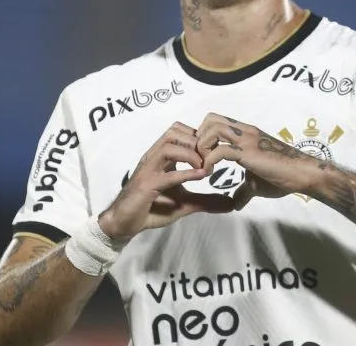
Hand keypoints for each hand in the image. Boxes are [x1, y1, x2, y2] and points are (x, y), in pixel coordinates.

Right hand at [98, 122, 234, 241]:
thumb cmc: (153, 209)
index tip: (215, 150)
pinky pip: (166, 175)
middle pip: (174, 132)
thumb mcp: (185, 204)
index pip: (180, 132)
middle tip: (212, 157)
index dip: (199, 136)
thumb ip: (207, 201)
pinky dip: (185, 174)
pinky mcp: (146, 185)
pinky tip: (201, 176)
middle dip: (197, 141)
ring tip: (205, 167)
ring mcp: (148, 170)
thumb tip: (231, 203)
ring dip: (191, 153)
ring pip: (169, 146)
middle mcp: (154, 158)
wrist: (125, 223)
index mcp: (162, 157)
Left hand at [195, 113, 318, 209]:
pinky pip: (220, 150)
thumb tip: (236, 203)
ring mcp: (246, 140)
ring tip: (204, 166)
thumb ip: (244, 189)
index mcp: (244, 134)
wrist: (302, 174)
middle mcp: (243, 131)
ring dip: (202, 148)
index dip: (203, 137)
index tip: (202, 157)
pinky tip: (210, 174)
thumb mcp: (257, 184)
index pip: (215, 121)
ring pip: (212, 129)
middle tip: (200, 159)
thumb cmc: (282, 177)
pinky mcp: (248, 152)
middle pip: (210, 120)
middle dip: (199, 138)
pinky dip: (209, 161)